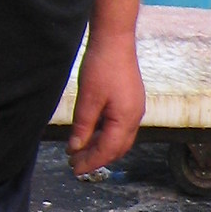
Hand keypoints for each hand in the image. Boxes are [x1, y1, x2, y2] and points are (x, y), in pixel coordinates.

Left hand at [67, 32, 145, 173]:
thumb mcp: (88, 99)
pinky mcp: (132, 103)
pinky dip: (106, 136)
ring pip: (120, 139)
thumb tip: (76, 148)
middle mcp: (135, 118)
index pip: (108, 150)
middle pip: (117, 149)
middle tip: (75, 164)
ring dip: (101, 148)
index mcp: (126, 119)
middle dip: (97, 159)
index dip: (91, 162)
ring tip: (80, 150)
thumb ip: (83, 126)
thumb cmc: (102, 67)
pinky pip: (120, 128)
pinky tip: (92, 134)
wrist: (115, 41)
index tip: (75, 170)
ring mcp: (135, 110)